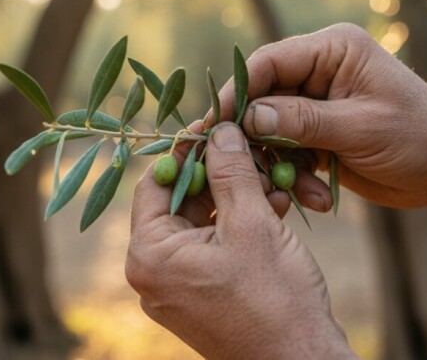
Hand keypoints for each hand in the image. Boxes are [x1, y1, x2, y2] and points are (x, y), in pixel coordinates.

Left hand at [126, 123, 356, 359]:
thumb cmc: (275, 299)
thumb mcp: (252, 223)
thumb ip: (230, 172)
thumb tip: (219, 130)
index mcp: (150, 256)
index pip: (156, 182)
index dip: (189, 150)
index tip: (219, 127)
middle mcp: (153, 274)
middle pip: (180, 201)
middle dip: (222, 175)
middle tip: (255, 152)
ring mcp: (177, 288)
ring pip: (203, 223)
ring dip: (238, 198)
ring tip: (276, 183)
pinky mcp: (202, 297)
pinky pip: (214, 247)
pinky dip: (241, 226)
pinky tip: (276, 208)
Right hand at [212, 24, 426, 248]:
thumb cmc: (419, 138)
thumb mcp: (360, 128)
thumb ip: (302, 121)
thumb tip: (248, 117)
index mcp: (334, 50)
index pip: (270, 62)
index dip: (238, 92)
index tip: (214, 124)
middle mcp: (321, 70)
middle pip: (264, 96)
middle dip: (254, 135)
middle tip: (232, 165)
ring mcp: (319, 104)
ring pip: (272, 129)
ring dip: (278, 163)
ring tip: (296, 191)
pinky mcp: (320, 133)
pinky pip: (289, 150)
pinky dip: (295, 175)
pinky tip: (316, 197)